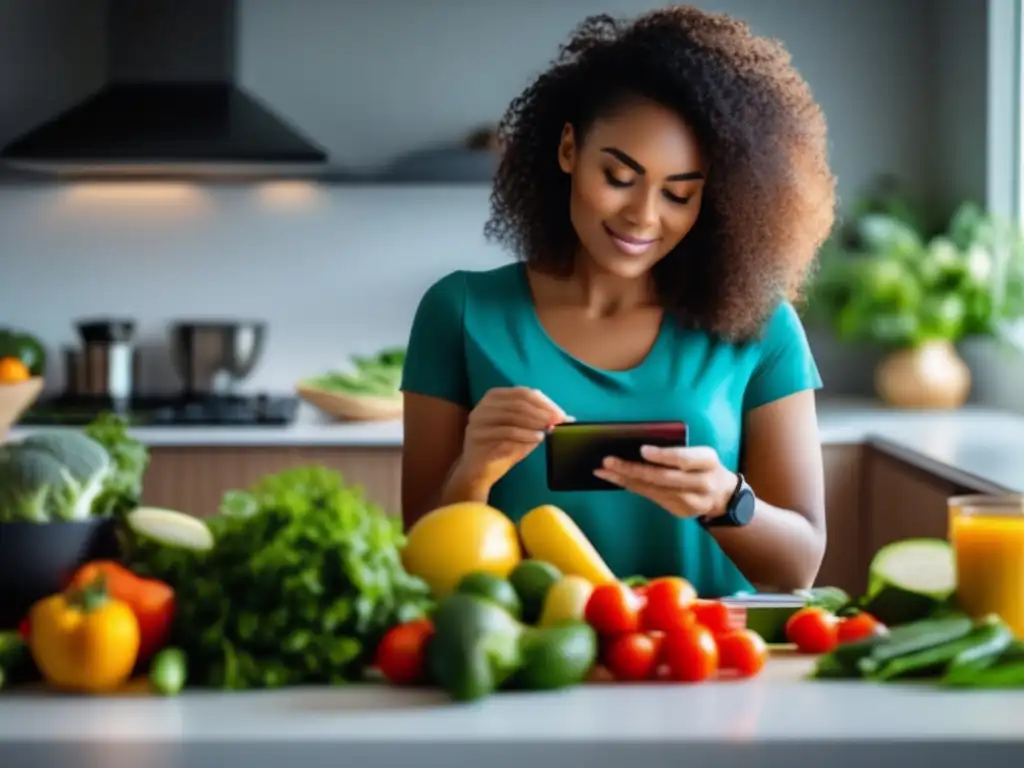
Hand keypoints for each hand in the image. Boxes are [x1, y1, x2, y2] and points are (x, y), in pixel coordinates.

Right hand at [457, 386, 571, 488]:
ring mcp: (478, 420)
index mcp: (495, 397)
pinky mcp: (477, 436)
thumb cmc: (503, 448)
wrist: (479, 472)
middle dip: (542, 412)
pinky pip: (506, 432)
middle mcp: (484, 405)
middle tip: (558, 422)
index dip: (544, 403)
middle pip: (518, 403)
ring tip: (549, 431)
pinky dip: (525, 434)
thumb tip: (568, 418)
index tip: (561, 414)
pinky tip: (538, 438)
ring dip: (535, 422)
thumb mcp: (525, 432)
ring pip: (512, 415)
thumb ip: (541, 422)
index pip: (523, 393)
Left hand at [593, 445, 737, 519]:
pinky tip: (615, 480)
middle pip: (663, 477)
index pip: (683, 458)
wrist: (723, 496)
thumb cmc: (703, 466)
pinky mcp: (680, 511)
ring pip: (653, 490)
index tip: (642, 450)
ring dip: (625, 480)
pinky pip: (651, 497)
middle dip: (632, 469)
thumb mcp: (700, 454)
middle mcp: (702, 483)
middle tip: (608, 461)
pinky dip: (632, 487)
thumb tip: (638, 446)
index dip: (663, 455)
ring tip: (603, 471)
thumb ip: (677, 451)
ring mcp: (691, 501)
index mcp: (708, 461)